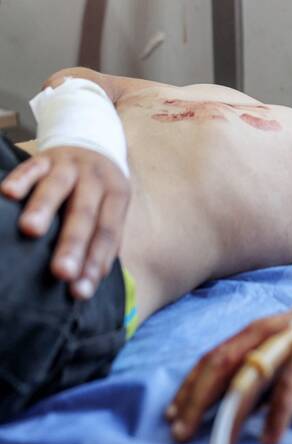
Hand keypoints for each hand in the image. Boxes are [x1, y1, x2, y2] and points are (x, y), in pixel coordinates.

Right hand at [0, 146, 129, 298]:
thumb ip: (105, 240)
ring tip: (30, 231)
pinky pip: (31, 166)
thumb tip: (92, 280)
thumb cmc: (100, 191)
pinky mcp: (45, 157)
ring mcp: (69, 166)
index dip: (96, 261)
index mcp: (117, 195)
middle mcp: (95, 179)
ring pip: (58, 186)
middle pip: (85, 213)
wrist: (93, 141)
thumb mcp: (112, 208)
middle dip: (73, 245)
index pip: (108, 232)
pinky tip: (8, 194)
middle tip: (62, 273)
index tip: (81, 291)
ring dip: (44, 208)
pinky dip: (21, 178)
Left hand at [166, 310, 291, 443]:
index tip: (171, 414)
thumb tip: (217, 408)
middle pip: (222, 365)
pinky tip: (269, 439)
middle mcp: (264, 332)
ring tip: (221, 442)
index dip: (189, 387)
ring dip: (231, 413)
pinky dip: (278, 413)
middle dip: (197, 401)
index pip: (211, 359)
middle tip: (181, 433)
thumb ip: (249, 375)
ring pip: (251, 377)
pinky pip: (291, 386)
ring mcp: (288, 340)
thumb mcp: (273, 355)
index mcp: (250, 333)